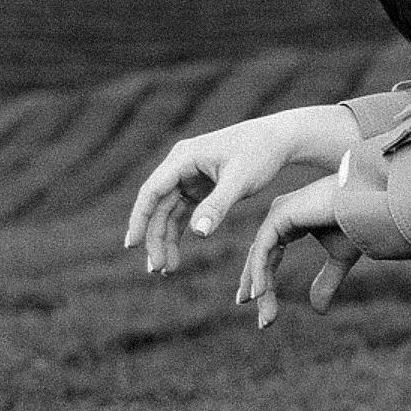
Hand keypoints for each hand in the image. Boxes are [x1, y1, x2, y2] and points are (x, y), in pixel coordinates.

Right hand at [125, 104, 360, 274]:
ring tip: (165, 270)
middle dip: (155, 238)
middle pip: (157, 207)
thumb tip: (197, 234)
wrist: (279, 140)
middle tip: (156, 269)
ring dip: (165, 241)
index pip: (152, 191)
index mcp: (183, 158)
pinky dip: (179, 235)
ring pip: (168, 213)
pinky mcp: (200, 188)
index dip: (139, 219)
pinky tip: (175, 257)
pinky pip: (182, 214)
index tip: (132, 245)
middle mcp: (180, 166)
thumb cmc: (260, 155)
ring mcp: (188, 177)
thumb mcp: (239, 181)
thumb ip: (217, 207)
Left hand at [236, 174, 359, 327]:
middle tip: (265, 322)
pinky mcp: (280, 215)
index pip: (269, 256)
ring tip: (265, 314)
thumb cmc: (359, 223)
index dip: (263, 281)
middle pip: (261, 258)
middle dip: (260, 290)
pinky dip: (260, 271)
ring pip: (260, 256)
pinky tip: (261, 293)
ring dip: (260, 287)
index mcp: (290, 222)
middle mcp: (280, 216)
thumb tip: (317, 311)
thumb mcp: (340, 260)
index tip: (259, 306)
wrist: (371, 204)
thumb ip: (326, 282)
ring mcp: (278, 214)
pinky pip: (264, 248)